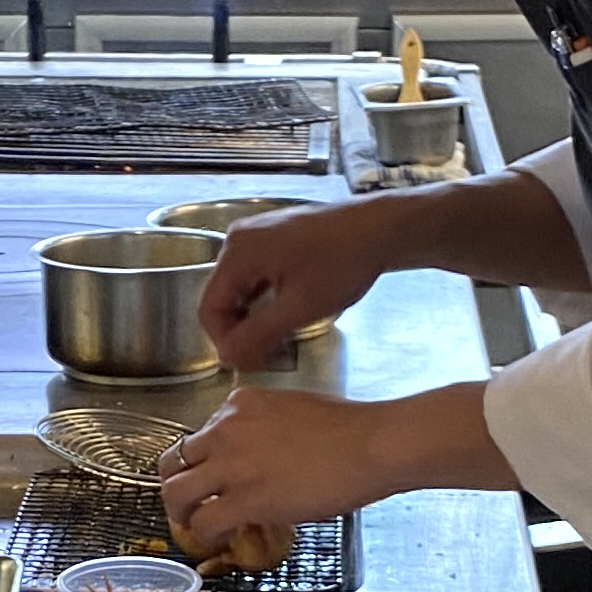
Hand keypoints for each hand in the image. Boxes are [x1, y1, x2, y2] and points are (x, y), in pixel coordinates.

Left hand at [161, 384, 400, 549]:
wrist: (372, 444)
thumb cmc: (350, 428)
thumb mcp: (293, 408)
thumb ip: (264, 426)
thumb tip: (261, 453)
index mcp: (239, 404)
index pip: (201, 434)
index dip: (204, 462)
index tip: (214, 478)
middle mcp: (226, 429)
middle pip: (175, 461)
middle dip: (178, 485)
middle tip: (189, 504)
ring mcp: (233, 464)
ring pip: (176, 492)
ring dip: (181, 513)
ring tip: (195, 525)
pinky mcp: (245, 498)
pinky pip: (204, 522)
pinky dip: (205, 535)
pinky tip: (220, 538)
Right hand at [198, 204, 391, 364]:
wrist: (381, 228)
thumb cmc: (342, 264)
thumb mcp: (299, 308)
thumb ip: (257, 336)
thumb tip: (226, 360)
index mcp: (238, 253)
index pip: (209, 309)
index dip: (224, 342)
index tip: (249, 363)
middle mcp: (239, 239)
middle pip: (223, 297)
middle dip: (241, 329)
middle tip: (269, 353)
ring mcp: (257, 234)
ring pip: (241, 288)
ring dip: (255, 316)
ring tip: (283, 334)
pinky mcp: (275, 236)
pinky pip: (257, 274)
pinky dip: (266, 298)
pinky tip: (290, 310)